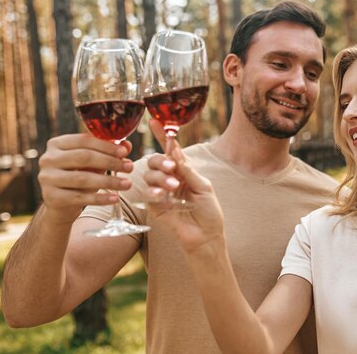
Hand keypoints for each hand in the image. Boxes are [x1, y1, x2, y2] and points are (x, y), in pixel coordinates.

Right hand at [37, 134, 133, 221]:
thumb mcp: (92, 163)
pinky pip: (80, 197)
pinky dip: (99, 198)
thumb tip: (127, 145)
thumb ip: (108, 152)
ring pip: (83, 178)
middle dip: (110, 162)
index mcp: (57, 144)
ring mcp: (47, 178)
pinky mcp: (51, 197)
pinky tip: (115, 198)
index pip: (84, 140)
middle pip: (84, 157)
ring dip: (109, 181)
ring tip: (127, 184)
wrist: (60, 204)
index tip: (125, 152)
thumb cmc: (79, 176)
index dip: (106, 146)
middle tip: (130, 167)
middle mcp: (48, 159)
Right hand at [143, 138, 224, 253]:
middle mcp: (170, 179)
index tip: (154, 120)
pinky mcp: (155, 207)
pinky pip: (147, 193)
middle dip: (161, 161)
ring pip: (150, 175)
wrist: (206, 236)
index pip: (170, 150)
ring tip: (174, 187)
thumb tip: (174, 152)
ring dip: (161, 177)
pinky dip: (154, 191)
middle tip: (171, 167)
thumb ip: (188, 171)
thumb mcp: (203, 187)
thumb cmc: (209, 212)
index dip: (162, 136)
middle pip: (155, 160)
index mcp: (183, 172)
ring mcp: (161, 192)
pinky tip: (163, 196)